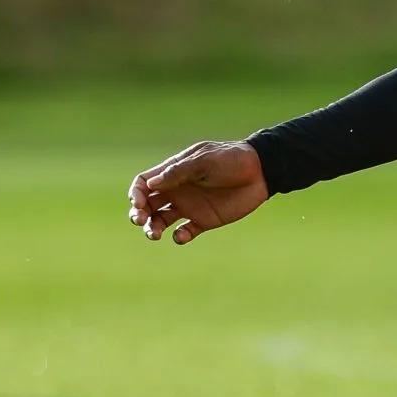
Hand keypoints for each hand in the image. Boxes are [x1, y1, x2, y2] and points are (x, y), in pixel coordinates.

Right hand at [129, 140, 268, 244]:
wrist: (260, 172)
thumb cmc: (231, 160)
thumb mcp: (204, 161)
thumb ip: (179, 172)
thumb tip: (152, 183)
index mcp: (173, 172)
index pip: (144, 183)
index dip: (136, 194)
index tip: (139, 203)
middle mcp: (177, 190)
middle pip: (148, 204)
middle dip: (139, 213)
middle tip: (140, 220)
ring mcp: (190, 206)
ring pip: (161, 220)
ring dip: (153, 228)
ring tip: (154, 235)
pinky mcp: (204, 220)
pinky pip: (185, 232)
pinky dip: (179, 237)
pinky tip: (181, 235)